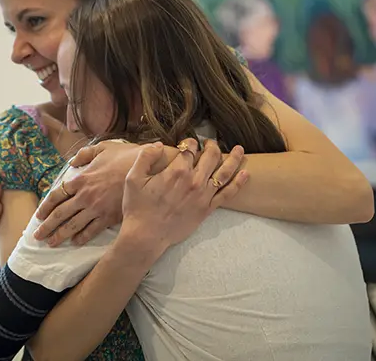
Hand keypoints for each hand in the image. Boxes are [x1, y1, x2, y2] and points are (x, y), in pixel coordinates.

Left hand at [34, 141, 144, 245]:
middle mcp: (85, 196)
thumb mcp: (103, 148)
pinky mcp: (109, 217)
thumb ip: (85, 154)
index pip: (57, 195)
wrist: (147, 168)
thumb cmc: (126, 156)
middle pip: (60, 214)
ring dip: (60, 235)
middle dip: (47, 226)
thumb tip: (72, 161)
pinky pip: (92, 230)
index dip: (46, 207)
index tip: (39, 216)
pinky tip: (75, 242)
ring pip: (73, 225)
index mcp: (81, 179)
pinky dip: (82, 237)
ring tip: (51, 243)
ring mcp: (96, 208)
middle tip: (37, 236)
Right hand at [119, 139, 247, 253]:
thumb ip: (145, 157)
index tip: (189, 142)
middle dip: (212, 146)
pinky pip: (228, 194)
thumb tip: (158, 144)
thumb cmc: (137, 207)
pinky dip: (238, 183)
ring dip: (234, 159)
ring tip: (240, 150)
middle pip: (210, 156)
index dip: (190, 142)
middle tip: (210, 143)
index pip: (190, 148)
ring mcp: (203, 195)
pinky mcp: (207, 209)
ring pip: (224, 172)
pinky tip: (246, 174)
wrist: (146, 235)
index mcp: (177, 171)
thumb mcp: (133, 178)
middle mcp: (194, 180)